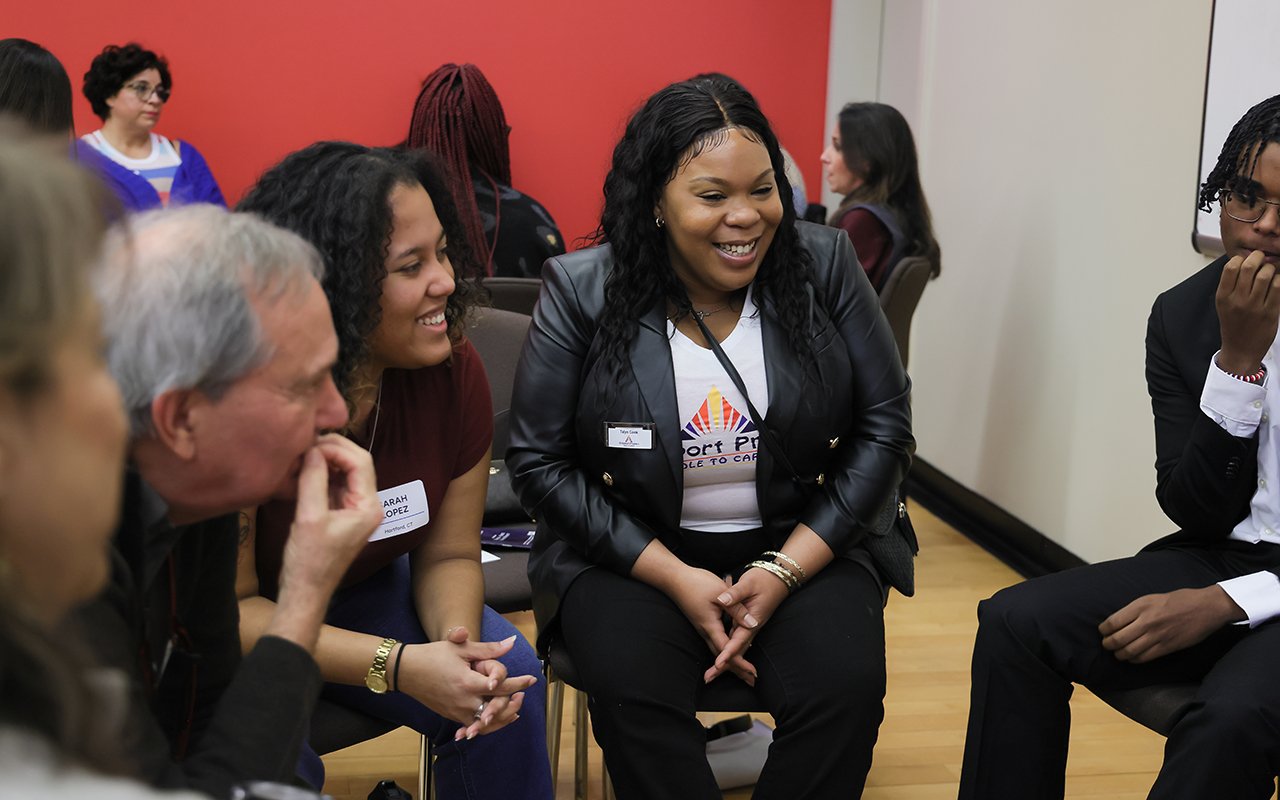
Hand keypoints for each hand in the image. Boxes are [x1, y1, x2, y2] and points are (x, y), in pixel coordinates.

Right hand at [277, 434, 381, 595]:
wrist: (305, 591)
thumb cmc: (309, 560)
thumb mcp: (309, 517)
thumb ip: (313, 480)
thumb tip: (312, 450)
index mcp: (368, 507)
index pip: (360, 462)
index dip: (337, 448)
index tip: (311, 444)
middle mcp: (368, 505)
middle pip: (356, 463)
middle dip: (333, 450)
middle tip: (306, 443)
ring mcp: (355, 509)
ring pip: (345, 472)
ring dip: (326, 460)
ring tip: (302, 453)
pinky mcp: (341, 513)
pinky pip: (335, 485)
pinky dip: (322, 474)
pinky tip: (304, 469)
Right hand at [395, 628, 537, 738]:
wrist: (406, 671)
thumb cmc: (432, 656)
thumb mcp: (462, 648)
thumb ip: (489, 649)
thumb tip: (511, 643)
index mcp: (468, 683)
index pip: (500, 686)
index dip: (518, 683)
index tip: (531, 679)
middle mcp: (464, 701)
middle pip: (497, 708)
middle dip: (513, 702)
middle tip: (524, 692)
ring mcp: (457, 712)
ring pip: (487, 723)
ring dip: (503, 717)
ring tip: (515, 708)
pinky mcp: (451, 716)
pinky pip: (474, 725)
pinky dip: (487, 724)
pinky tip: (495, 718)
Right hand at [665, 567, 757, 685]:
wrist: (674, 578)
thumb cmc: (696, 583)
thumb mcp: (720, 593)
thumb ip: (736, 609)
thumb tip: (752, 624)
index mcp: (710, 625)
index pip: (726, 650)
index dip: (740, 662)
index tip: (752, 673)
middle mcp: (705, 631)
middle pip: (721, 655)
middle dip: (737, 668)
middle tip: (751, 679)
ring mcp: (702, 628)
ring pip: (717, 650)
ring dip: (731, 661)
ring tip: (744, 670)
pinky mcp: (702, 623)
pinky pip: (714, 642)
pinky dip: (725, 650)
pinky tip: (730, 650)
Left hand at [705, 568, 789, 683]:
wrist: (778, 578)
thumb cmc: (764, 580)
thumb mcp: (748, 584)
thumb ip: (735, 594)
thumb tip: (722, 600)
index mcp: (752, 620)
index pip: (738, 641)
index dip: (728, 653)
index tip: (718, 664)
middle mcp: (751, 627)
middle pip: (737, 651)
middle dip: (724, 666)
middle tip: (708, 678)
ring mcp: (748, 626)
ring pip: (735, 648)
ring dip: (725, 661)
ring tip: (711, 674)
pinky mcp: (745, 623)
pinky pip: (735, 640)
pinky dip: (728, 651)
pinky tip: (721, 659)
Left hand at [1098, 586, 1244, 663]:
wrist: (1206, 607)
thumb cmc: (1180, 600)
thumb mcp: (1152, 598)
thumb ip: (1135, 609)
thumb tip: (1119, 621)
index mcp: (1141, 606)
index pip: (1113, 622)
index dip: (1104, 630)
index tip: (1103, 631)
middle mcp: (1146, 621)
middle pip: (1118, 639)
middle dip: (1108, 644)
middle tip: (1106, 644)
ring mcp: (1157, 635)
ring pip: (1129, 651)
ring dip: (1119, 654)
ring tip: (1117, 653)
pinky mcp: (1168, 647)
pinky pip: (1145, 657)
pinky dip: (1134, 659)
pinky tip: (1132, 657)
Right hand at [1215, 250, 1279, 373]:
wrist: (1241, 350)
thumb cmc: (1233, 325)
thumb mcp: (1223, 305)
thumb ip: (1230, 285)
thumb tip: (1243, 262)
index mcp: (1223, 297)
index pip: (1230, 267)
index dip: (1240, 258)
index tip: (1245, 259)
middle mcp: (1238, 300)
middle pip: (1249, 267)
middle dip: (1258, 257)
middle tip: (1261, 258)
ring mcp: (1255, 306)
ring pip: (1266, 275)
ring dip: (1270, 268)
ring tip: (1270, 271)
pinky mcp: (1271, 312)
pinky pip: (1278, 287)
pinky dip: (1279, 280)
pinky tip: (1276, 282)